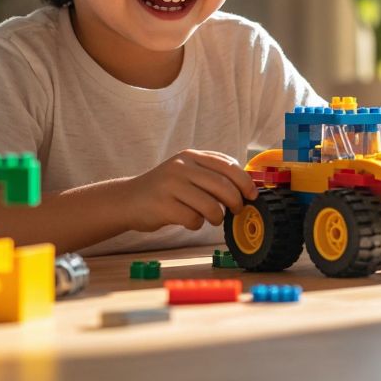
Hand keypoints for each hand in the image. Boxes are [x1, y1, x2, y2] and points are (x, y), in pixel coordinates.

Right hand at [122, 149, 258, 232]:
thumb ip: (211, 174)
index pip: (227, 165)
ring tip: (212, 218)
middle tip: (237, 211)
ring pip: (210, 206)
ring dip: (217, 217)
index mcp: (190, 156)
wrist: (127, 199)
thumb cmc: (165, 189)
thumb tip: (246, 187)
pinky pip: (193, 219)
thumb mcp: (186, 171)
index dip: (245, 181)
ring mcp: (170, 185)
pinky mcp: (162, 205)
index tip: (252, 195)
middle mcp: (181, 167)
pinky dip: (196, 224)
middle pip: (223, 186)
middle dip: (236, 202)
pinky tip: (190, 221)